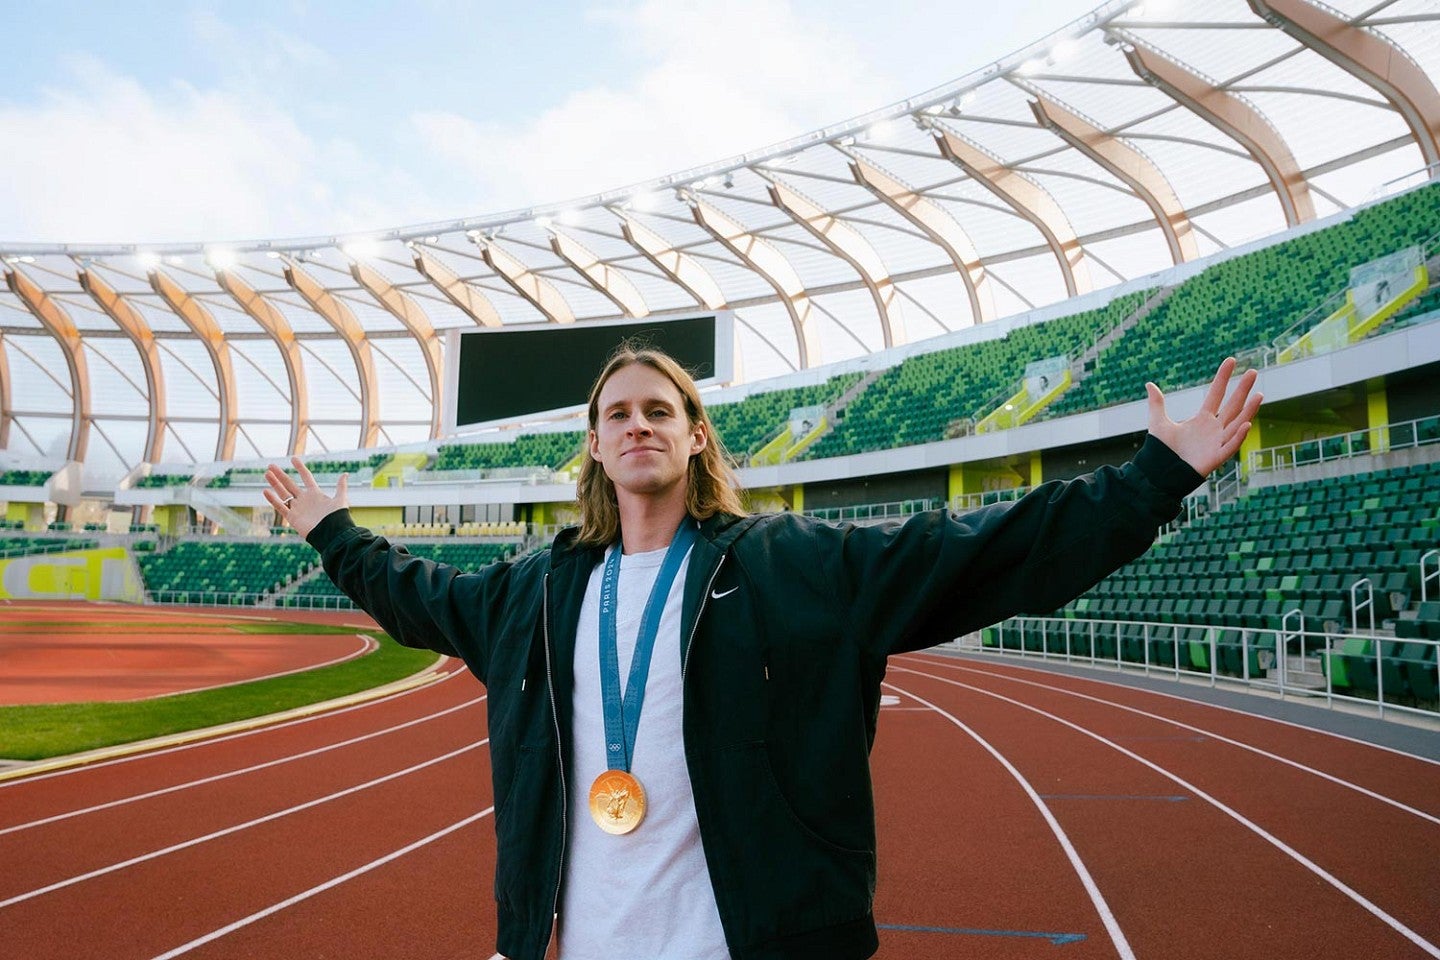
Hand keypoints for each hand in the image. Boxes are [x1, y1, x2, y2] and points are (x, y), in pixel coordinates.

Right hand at [264, 457, 348, 538]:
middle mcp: (304, 499)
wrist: (331, 534)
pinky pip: (280, 507)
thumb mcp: (340, 499)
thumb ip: (341, 487)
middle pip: (290, 484)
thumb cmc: (337, 517)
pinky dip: (273, 500)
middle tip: (271, 465)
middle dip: (280, 475)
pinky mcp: (292, 517)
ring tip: (267, 473)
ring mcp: (297, 508)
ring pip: (283, 493)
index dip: (300, 468)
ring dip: (275, 484)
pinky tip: (266, 491)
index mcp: (315, 494)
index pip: (306, 477)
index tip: (293, 458)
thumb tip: (346, 474)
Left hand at [1146, 357, 1262, 476]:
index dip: (1223, 378)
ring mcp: (1217, 442)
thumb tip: (1149, 384)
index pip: (1216, 394)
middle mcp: (1214, 428)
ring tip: (1259, 394)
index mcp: (1202, 419)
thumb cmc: (1162, 450)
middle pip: (1232, 405)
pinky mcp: (1216, 457)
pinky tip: (1246, 423)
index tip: (1231, 361)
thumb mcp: (1159, 422)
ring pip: (1237, 423)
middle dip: (1242, 389)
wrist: (1160, 472)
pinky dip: (1238, 436)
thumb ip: (1157, 404)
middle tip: (1254, 371)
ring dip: (1248, 410)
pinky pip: (1230, 445)